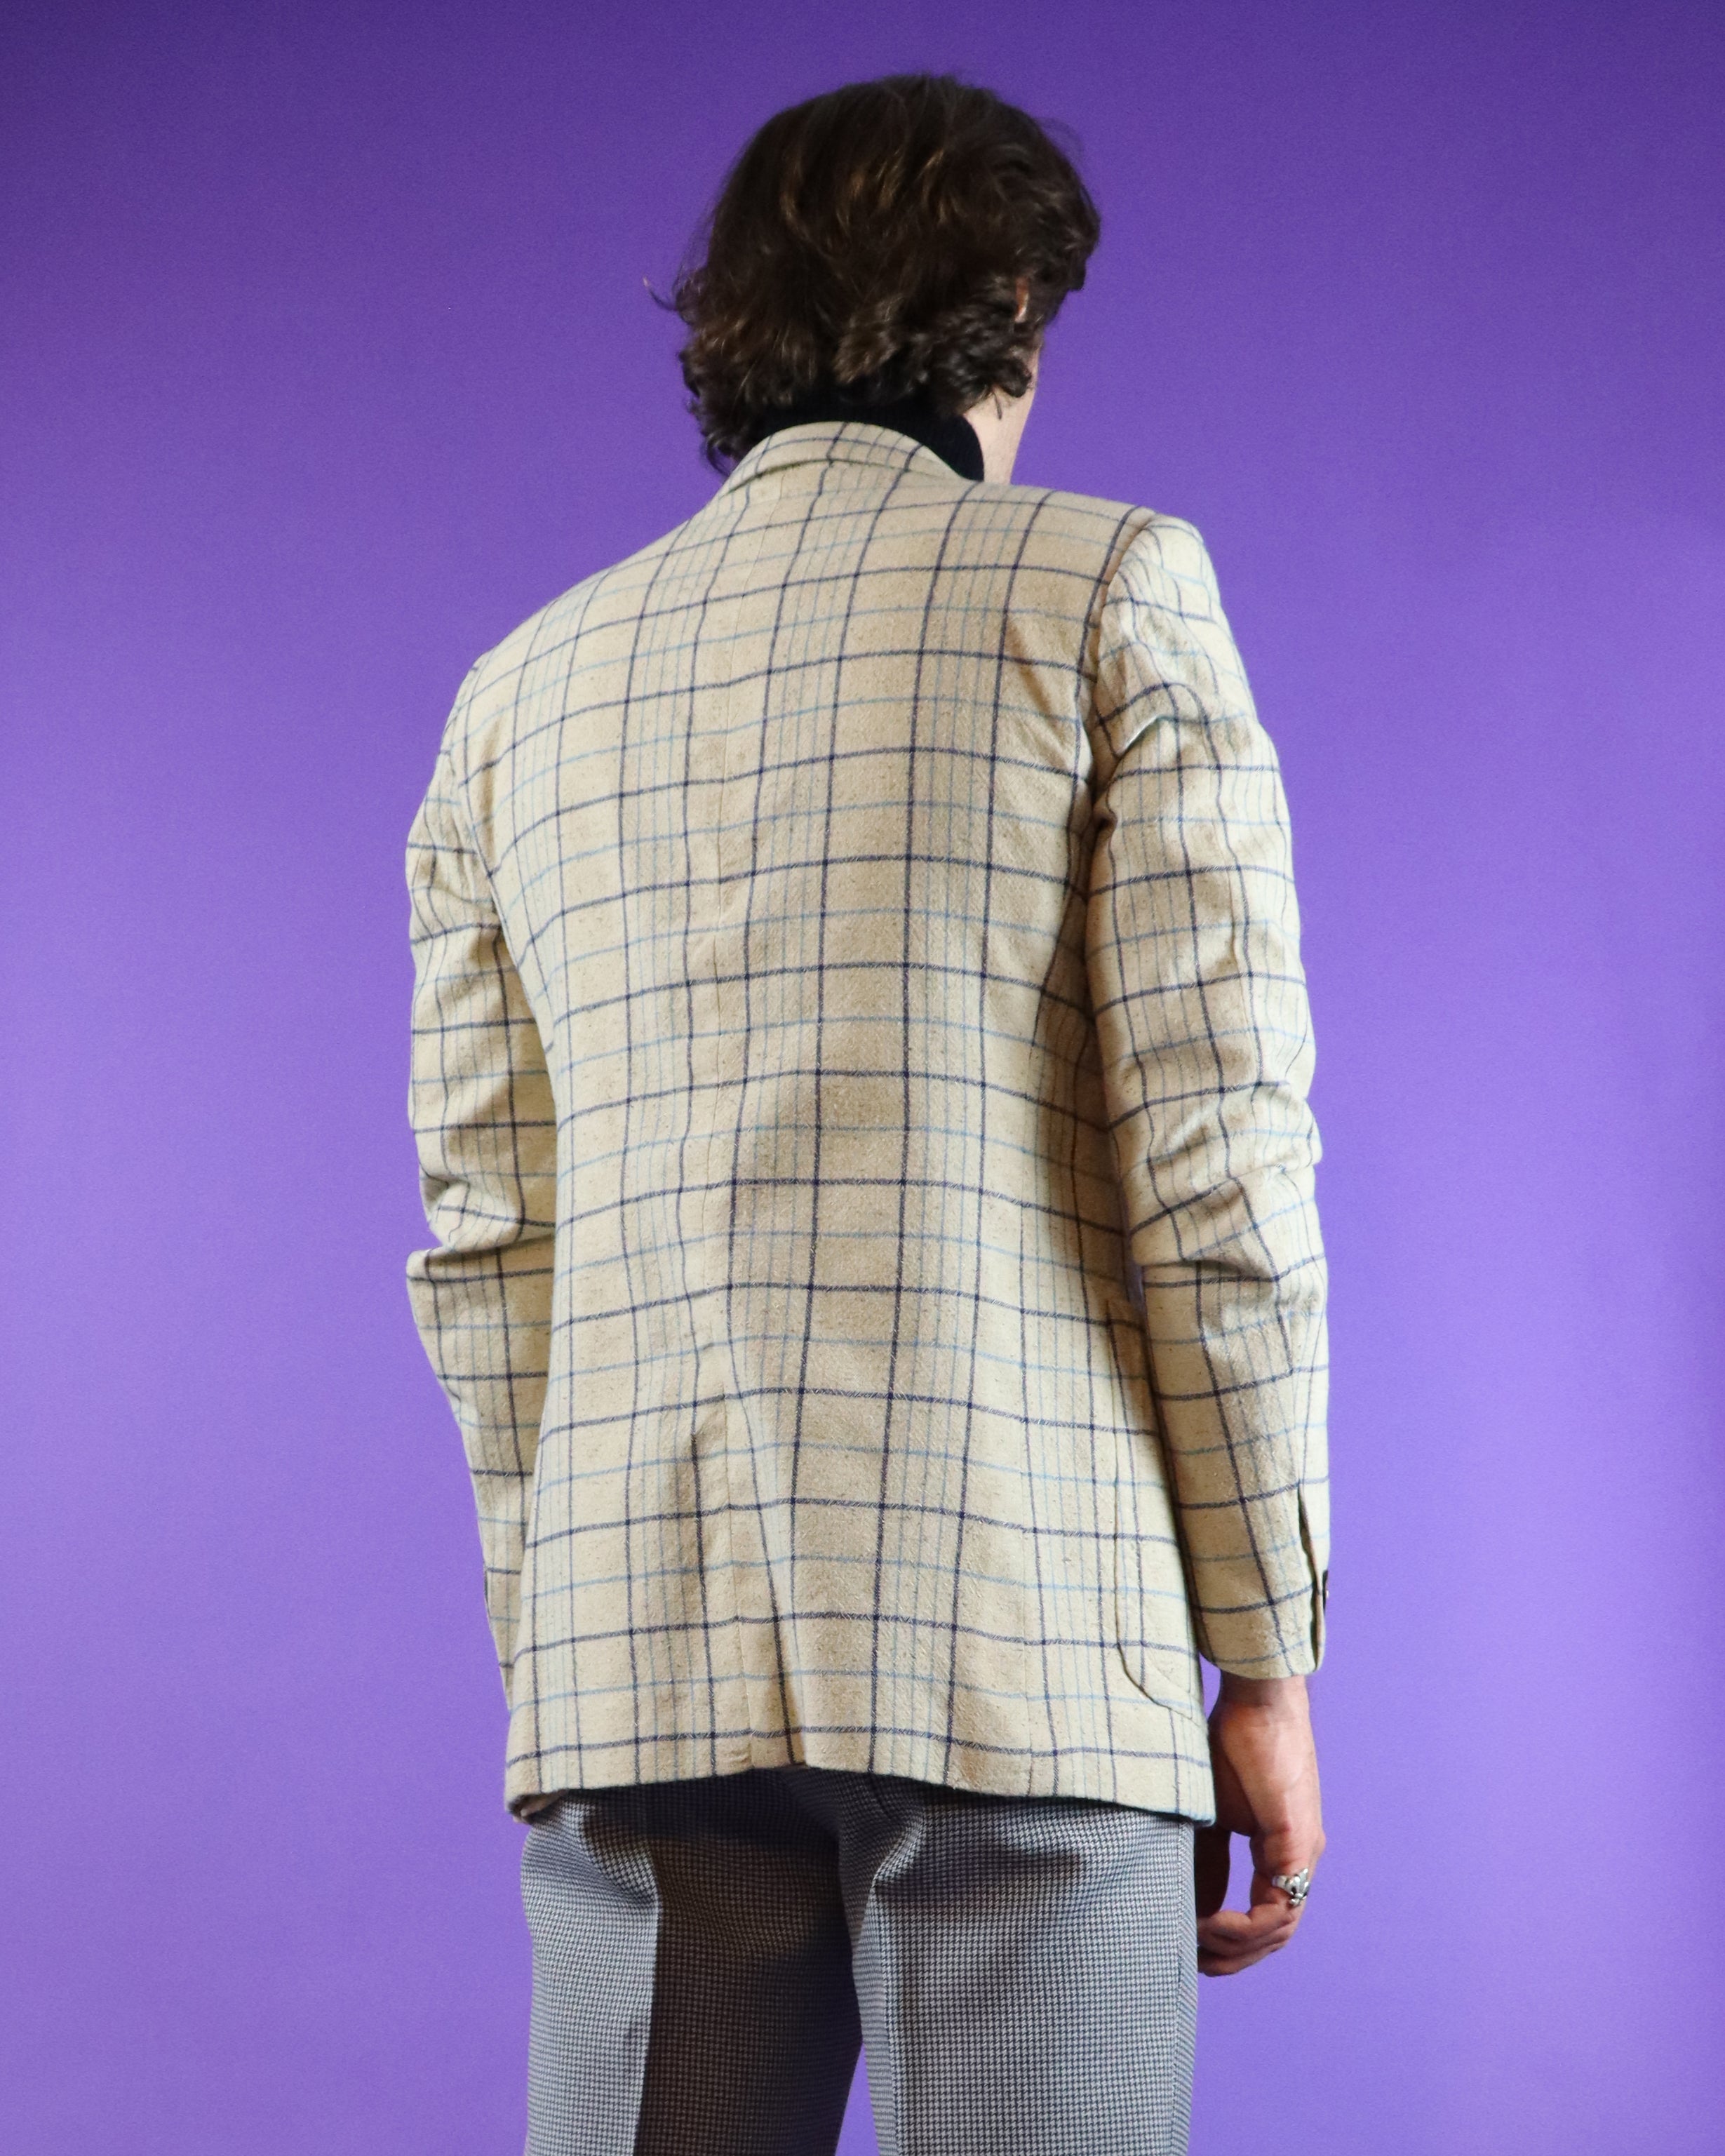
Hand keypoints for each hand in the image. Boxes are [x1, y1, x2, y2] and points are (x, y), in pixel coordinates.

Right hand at [1194, 1673, 1323, 1976]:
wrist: (1257, 1697)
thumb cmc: (1233, 1742)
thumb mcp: (1212, 1813)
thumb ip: (1208, 1861)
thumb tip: (1197, 1907)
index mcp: (1283, 1849)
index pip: (1268, 1916)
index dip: (1233, 1941)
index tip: (1194, 1945)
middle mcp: (1301, 1856)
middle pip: (1278, 1934)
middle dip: (1235, 1957)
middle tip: (1196, 1963)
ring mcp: (1303, 1851)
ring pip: (1280, 1928)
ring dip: (1237, 1946)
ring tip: (1197, 1942)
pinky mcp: (1296, 1838)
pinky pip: (1279, 1906)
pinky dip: (1245, 1925)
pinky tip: (1210, 1921)